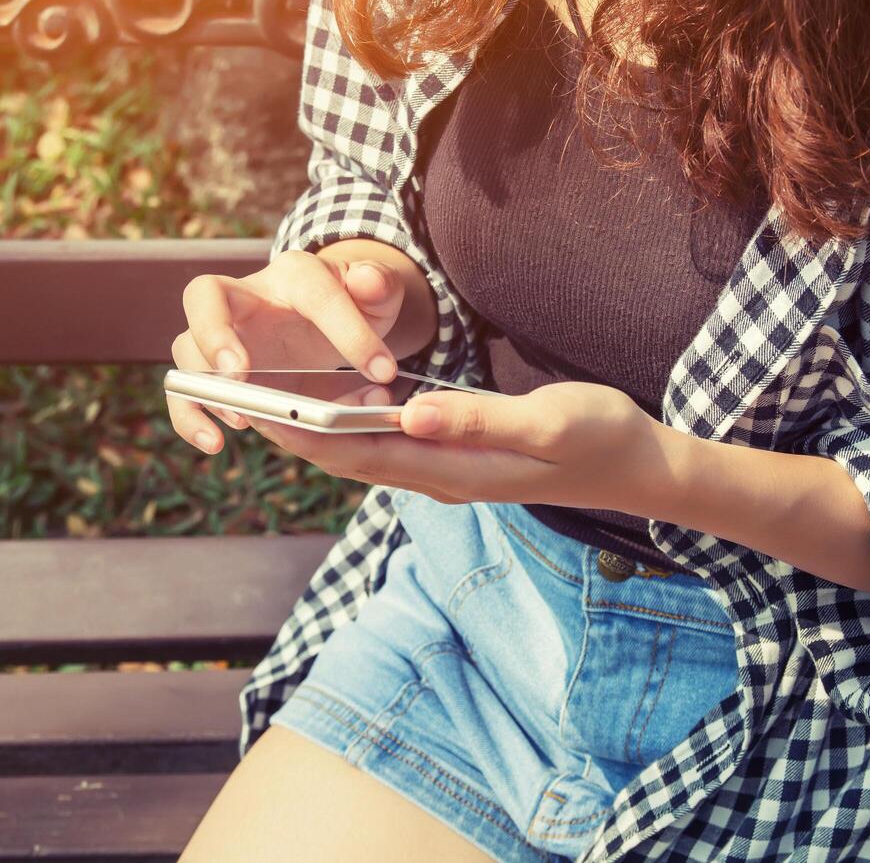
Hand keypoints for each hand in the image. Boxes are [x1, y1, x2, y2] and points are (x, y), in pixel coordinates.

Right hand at [167, 249, 405, 453]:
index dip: (350, 332)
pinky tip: (215, 443)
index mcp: (296, 275)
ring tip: (242, 417)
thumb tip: (369, 281)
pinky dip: (191, 418)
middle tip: (239, 372)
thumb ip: (379, 286)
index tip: (383, 372)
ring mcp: (224, 336)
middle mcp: (246, 298)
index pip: (315, 293)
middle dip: (214, 333)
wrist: (332, 326)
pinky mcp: (216, 375)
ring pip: (186, 348)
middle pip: (204, 296)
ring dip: (205, 384)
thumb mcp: (377, 296)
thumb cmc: (352, 306)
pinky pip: (186, 393)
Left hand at [245, 380, 675, 515]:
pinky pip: (391, 443)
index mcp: (455, 470)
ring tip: (267, 393)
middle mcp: (442, 477)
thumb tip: (409, 413)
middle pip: (348, 457)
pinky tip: (339, 396)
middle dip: (291, 429)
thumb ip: (479, 420)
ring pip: (366, 451)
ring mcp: (450, 470)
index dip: (301, 432)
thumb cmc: (598, 437)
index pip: (359, 453)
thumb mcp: (547, 421)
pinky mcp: (460, 457)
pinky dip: (355, 422)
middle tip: (234, 392)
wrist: (635, 466)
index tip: (250, 406)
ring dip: (316, 427)